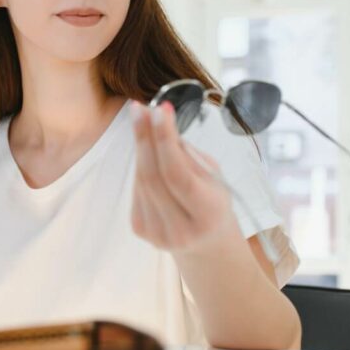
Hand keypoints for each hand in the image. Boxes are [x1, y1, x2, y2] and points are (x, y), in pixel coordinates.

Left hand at [129, 101, 242, 254]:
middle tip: (140, 108)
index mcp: (209, 215)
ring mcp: (157, 234)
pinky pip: (136, 190)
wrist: (207, 242)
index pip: (178, 174)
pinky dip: (140, 167)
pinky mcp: (141, 230)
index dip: (165, 140)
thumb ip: (186, 154)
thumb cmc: (214, 200)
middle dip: (145, 137)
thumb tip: (157, 119)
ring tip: (143, 122)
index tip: (159, 109)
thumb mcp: (213, 176)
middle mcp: (182, 230)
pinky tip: (147, 154)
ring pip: (141, 181)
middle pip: (153, 177)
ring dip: (141, 148)